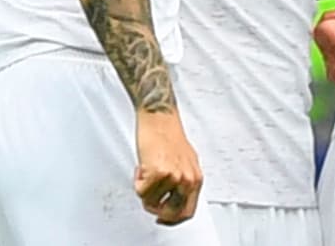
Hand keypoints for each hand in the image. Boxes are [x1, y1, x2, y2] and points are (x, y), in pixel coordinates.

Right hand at [134, 111, 202, 225]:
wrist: (159, 115)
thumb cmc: (168, 133)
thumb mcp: (186, 160)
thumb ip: (183, 181)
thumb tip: (174, 198)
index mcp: (196, 178)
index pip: (188, 212)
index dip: (172, 219)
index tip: (162, 218)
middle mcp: (188, 180)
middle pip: (171, 213)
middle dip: (155, 208)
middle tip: (149, 195)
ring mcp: (175, 177)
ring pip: (152, 203)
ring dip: (145, 189)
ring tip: (147, 170)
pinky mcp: (159, 173)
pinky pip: (142, 191)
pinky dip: (138, 180)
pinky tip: (143, 165)